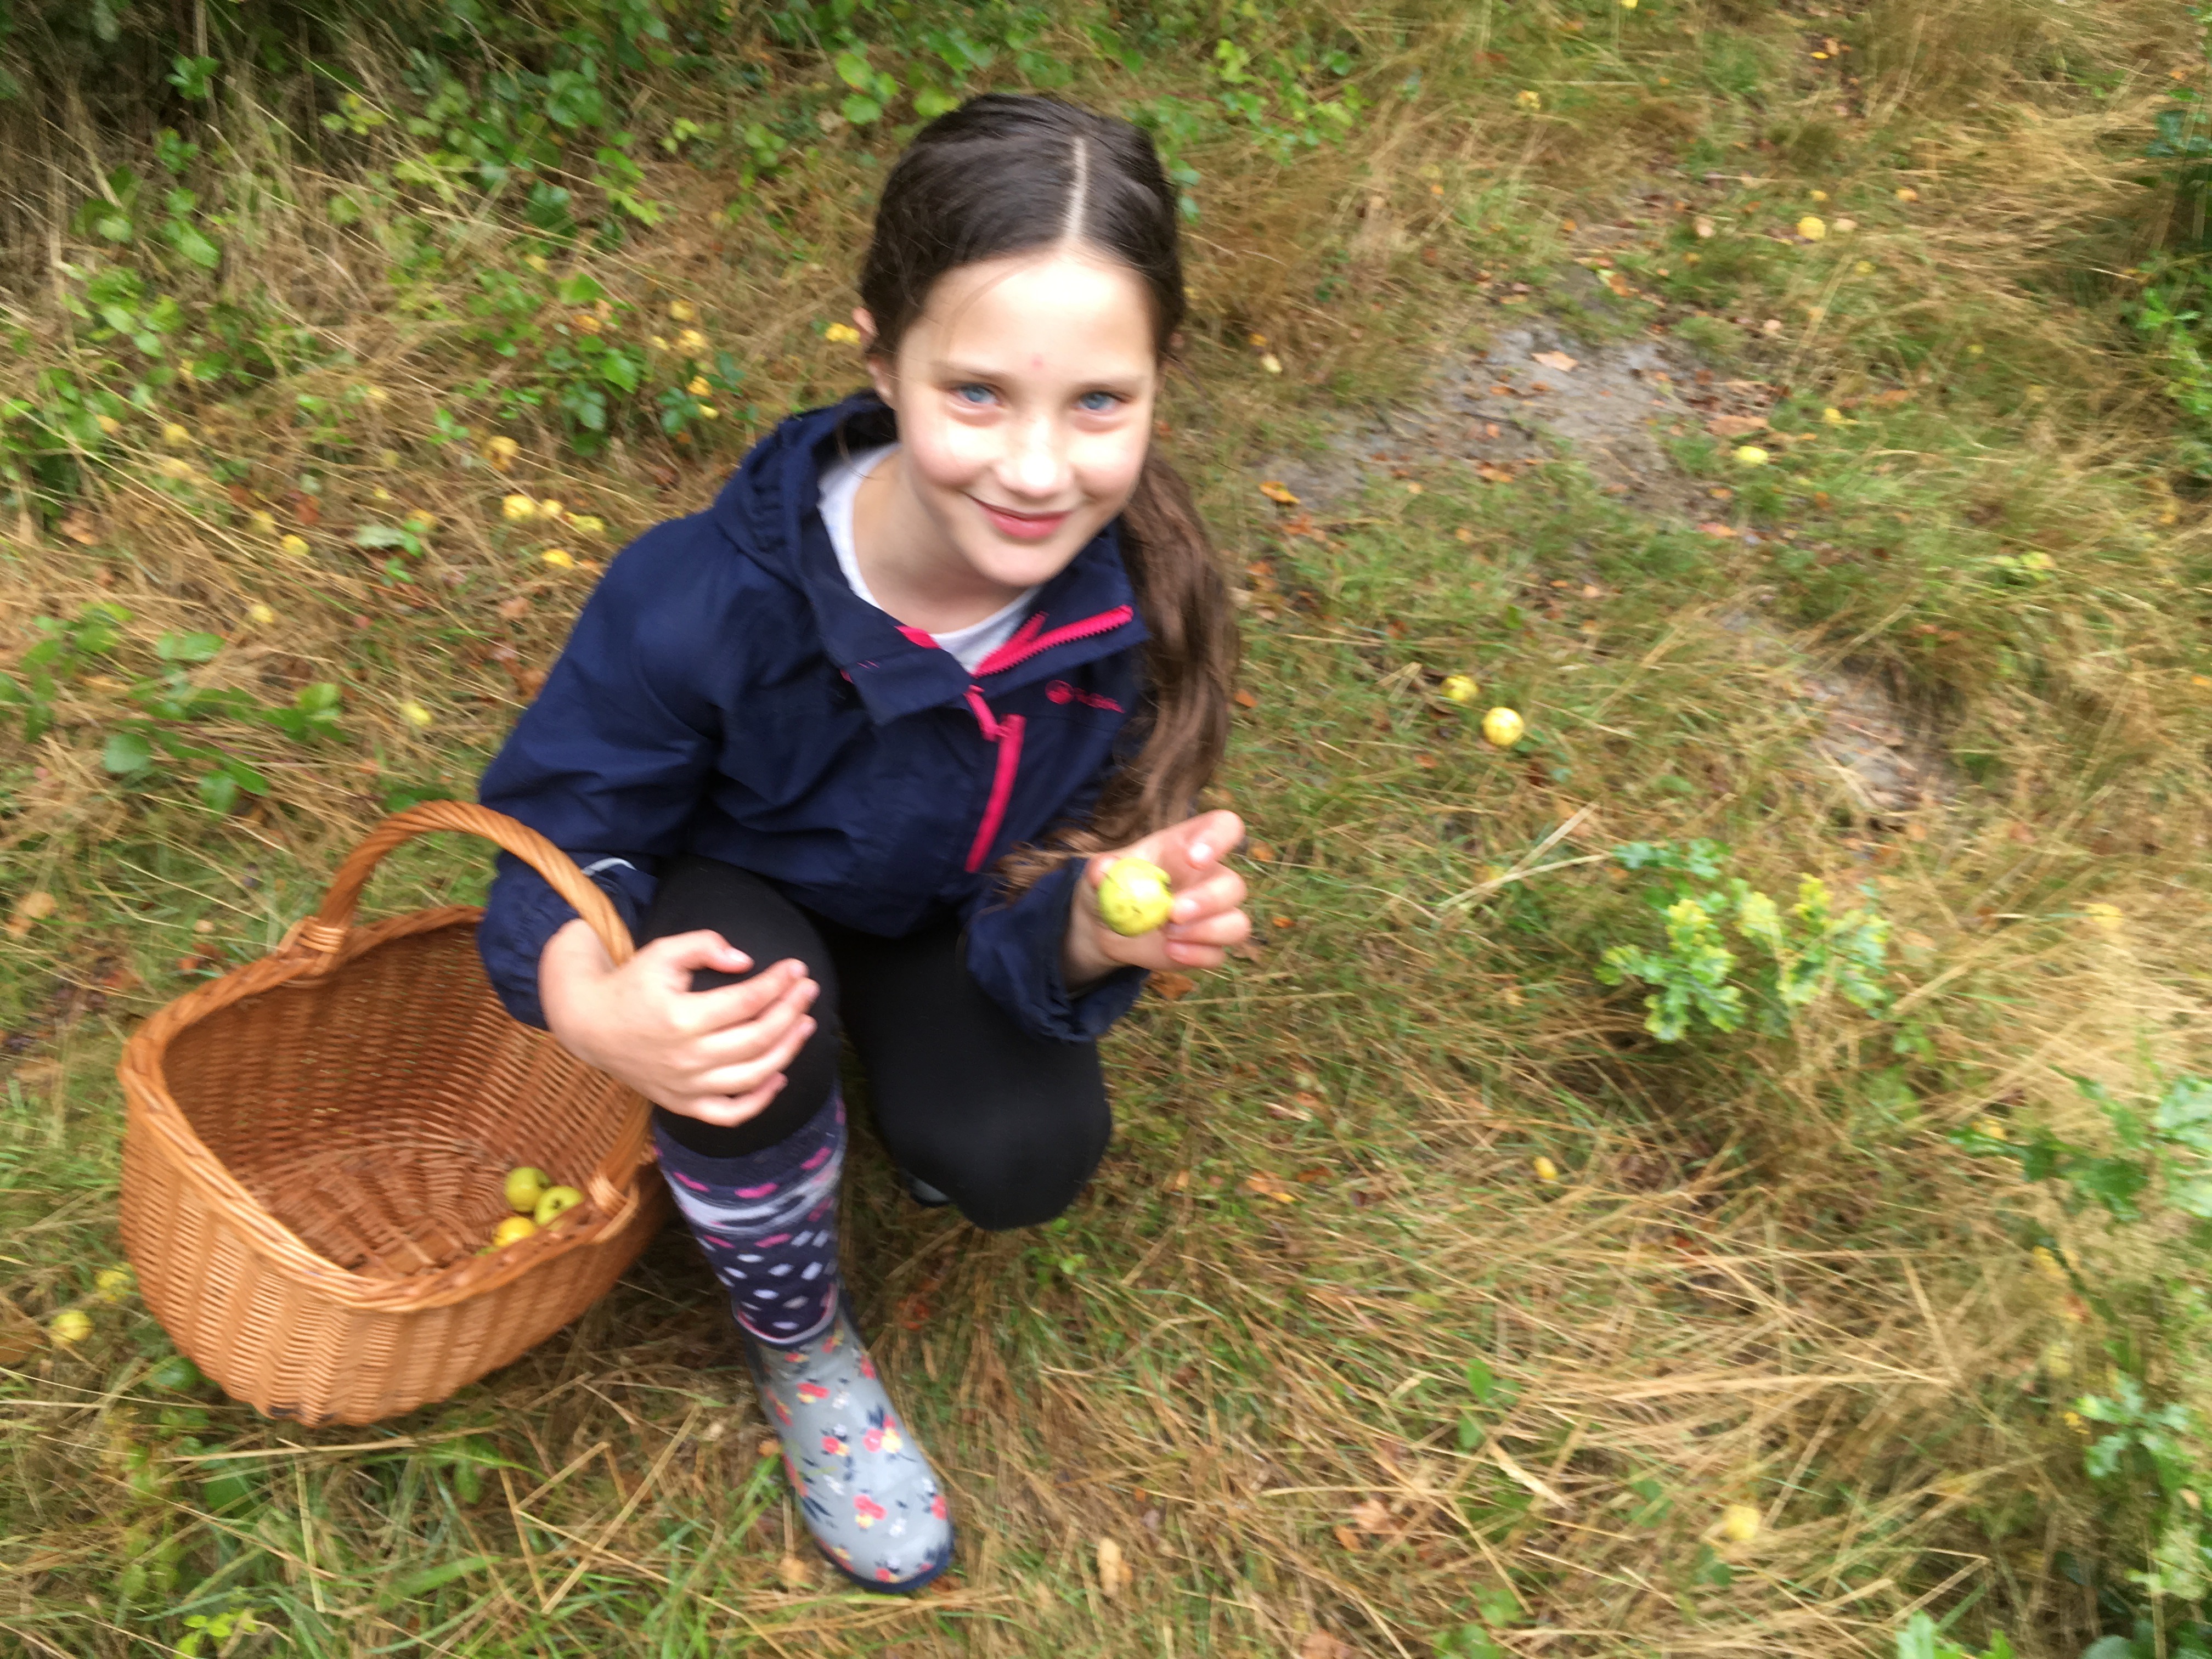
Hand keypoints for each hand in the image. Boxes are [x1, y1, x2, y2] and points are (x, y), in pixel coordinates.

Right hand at [538, 918, 819, 1126]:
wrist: (590, 1025)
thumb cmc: (631, 985)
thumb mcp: (662, 952)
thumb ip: (704, 946)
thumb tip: (745, 961)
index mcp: (682, 1018)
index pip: (748, 1001)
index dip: (779, 983)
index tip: (798, 967)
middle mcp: (687, 1057)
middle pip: (757, 1038)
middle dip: (791, 1012)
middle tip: (810, 992)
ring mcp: (686, 1086)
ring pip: (752, 1076)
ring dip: (787, 1050)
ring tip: (806, 1025)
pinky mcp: (683, 1103)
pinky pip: (730, 1113)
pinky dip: (760, 1100)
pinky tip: (780, 1076)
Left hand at [1063, 809, 1250, 987]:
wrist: (1105, 927)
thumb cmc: (1110, 887)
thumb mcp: (1099, 873)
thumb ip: (1101, 869)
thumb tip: (1103, 871)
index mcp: (1189, 845)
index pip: (1224, 827)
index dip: (1218, 838)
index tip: (1195, 858)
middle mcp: (1210, 878)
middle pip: (1233, 885)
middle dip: (1207, 900)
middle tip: (1173, 912)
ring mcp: (1213, 915)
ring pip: (1237, 923)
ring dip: (1208, 932)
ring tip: (1168, 935)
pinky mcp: (1207, 946)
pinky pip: (1218, 955)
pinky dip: (1197, 956)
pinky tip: (1170, 952)